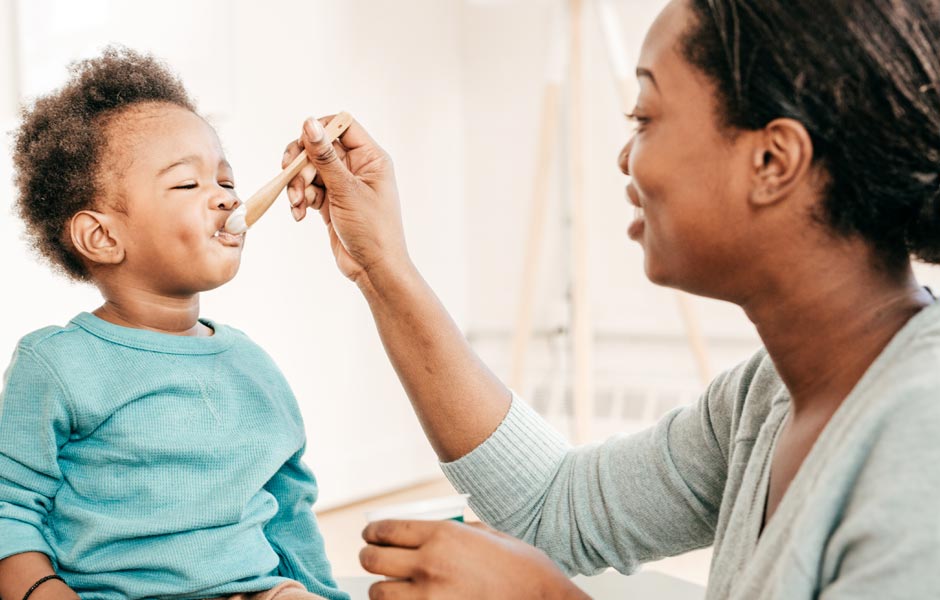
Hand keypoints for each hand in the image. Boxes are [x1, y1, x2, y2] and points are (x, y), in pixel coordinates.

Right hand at [282, 116, 409, 284]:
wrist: (373, 268)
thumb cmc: (372, 230)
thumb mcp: (346, 190)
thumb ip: (325, 157)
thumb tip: (309, 123)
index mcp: (371, 158)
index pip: (342, 125)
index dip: (319, 130)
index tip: (303, 146)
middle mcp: (357, 167)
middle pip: (319, 147)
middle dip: (301, 163)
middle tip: (291, 177)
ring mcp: (343, 184)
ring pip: (309, 170)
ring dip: (297, 185)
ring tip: (297, 204)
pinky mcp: (331, 201)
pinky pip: (308, 190)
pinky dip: (300, 199)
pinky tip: (300, 214)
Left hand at [359, 520, 587, 599]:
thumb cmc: (521, 567)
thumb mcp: (486, 534)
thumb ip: (453, 530)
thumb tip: (426, 530)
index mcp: (443, 535)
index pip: (385, 530)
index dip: (372, 532)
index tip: (371, 536)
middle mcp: (431, 565)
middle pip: (373, 560)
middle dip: (370, 558)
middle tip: (374, 558)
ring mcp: (430, 599)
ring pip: (379, 594)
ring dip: (382, 590)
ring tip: (391, 587)